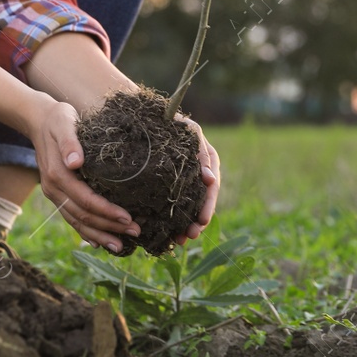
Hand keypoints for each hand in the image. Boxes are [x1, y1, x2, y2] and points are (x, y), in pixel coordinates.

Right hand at [21, 92, 140, 252]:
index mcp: (57, 175)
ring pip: (77, 221)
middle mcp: (53, 189)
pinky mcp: (58, 195)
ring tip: (121, 246)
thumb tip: (75, 161)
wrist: (40, 120)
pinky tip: (100, 242)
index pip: (85, 200)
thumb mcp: (65, 123)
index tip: (128, 218)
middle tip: (136, 233)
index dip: (106, 212)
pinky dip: (86, 232)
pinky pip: (72, 217)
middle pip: (82, 216)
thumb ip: (70, 142)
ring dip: (99, 235)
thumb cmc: (59, 119)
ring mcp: (54, 194)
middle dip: (109, 227)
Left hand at [173, 113, 219, 246]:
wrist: (145, 115)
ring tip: (180, 240)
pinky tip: (169, 235)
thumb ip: (200, 152)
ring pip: (189, 206)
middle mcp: (198, 171)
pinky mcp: (169, 184)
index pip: (211, 186)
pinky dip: (174, 220)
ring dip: (187, 224)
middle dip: (198, 220)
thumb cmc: (168, 119)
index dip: (208, 204)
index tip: (201, 220)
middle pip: (202, 200)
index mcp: (206, 158)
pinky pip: (175, 205)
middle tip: (191, 235)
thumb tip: (210, 180)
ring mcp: (184, 178)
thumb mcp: (189, 131)